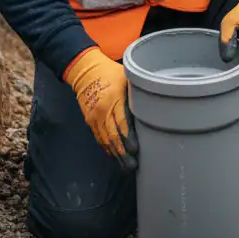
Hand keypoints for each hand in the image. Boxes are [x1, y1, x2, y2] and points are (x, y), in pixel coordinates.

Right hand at [64, 48, 138, 170]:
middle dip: (123, 153)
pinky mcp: (90, 121)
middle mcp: (102, 112)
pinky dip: (107, 148)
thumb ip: (136, 93)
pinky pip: (99, 138)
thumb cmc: (110, 72)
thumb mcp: (126, 77)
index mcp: (113, 99)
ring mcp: (94, 118)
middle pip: (113, 137)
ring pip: (105, 141)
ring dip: (115, 155)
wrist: (85, 71)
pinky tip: (115, 156)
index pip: (122, 123)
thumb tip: (153, 106)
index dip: (129, 139)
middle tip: (133, 166)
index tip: (136, 150)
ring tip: (126, 166)